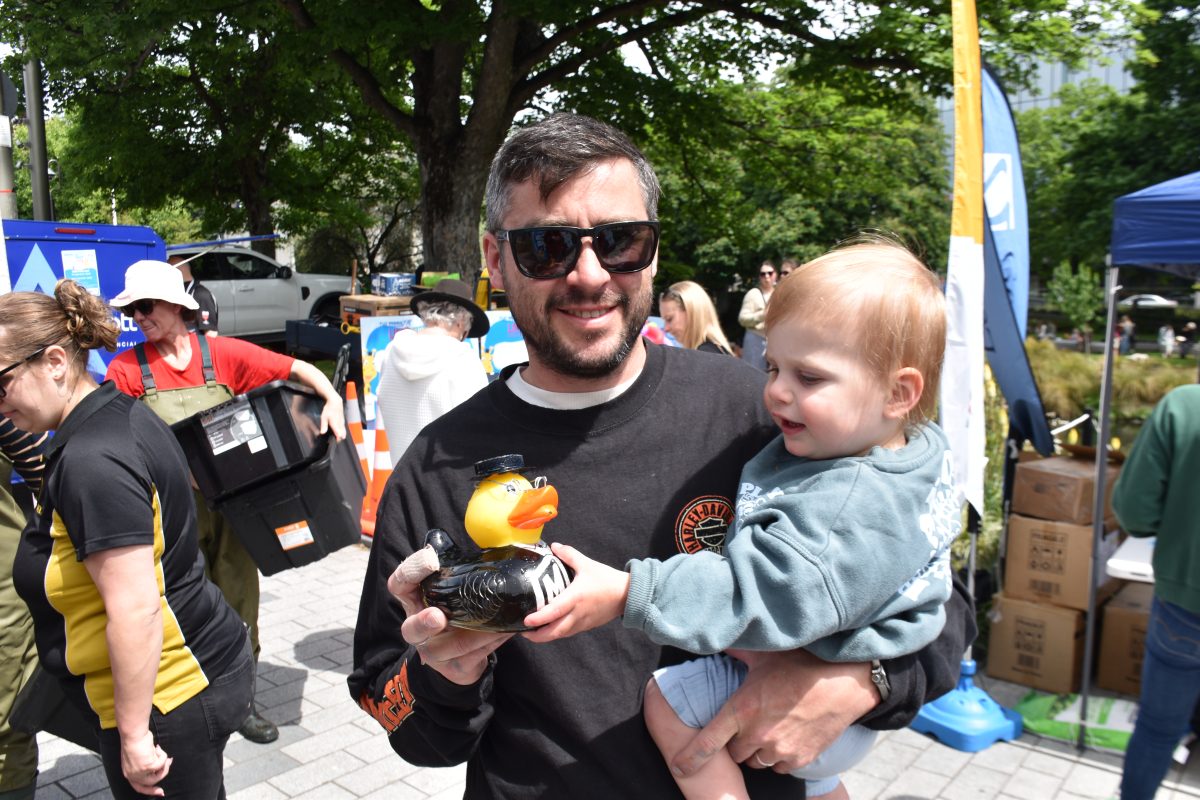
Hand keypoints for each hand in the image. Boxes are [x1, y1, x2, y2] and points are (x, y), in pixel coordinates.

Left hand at [120, 729, 171, 795]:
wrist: (133, 734)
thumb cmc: (135, 741)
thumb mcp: (138, 757)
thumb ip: (145, 764)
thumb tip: (160, 765)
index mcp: (128, 773)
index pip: (139, 787)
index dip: (150, 791)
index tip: (161, 791)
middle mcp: (132, 776)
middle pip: (151, 783)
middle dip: (163, 773)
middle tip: (169, 763)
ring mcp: (140, 772)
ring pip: (158, 775)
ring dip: (164, 764)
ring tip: (163, 753)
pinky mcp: (148, 766)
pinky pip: (162, 763)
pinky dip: (163, 755)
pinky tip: (158, 748)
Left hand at [320, 398, 346, 439]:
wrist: (335, 402)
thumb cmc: (329, 409)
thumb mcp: (324, 417)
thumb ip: (324, 425)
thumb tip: (322, 433)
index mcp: (335, 424)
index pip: (339, 434)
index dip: (338, 439)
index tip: (335, 442)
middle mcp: (340, 424)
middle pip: (342, 434)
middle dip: (339, 439)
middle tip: (335, 441)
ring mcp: (342, 422)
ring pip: (344, 432)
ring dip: (341, 435)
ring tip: (337, 438)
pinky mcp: (343, 421)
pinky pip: (344, 429)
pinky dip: (342, 432)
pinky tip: (340, 433)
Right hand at [388, 549, 511, 684]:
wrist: (458, 658)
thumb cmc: (455, 611)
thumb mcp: (449, 589)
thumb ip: (458, 569)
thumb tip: (491, 540)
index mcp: (413, 601)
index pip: (399, 584)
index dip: (411, 571)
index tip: (430, 559)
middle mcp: (417, 628)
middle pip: (411, 629)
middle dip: (425, 623)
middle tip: (439, 617)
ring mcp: (434, 652)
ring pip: (453, 646)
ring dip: (480, 633)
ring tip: (501, 623)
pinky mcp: (455, 668)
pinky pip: (476, 656)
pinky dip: (494, 642)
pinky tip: (508, 631)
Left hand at [521, 543, 629, 640]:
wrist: (627, 595)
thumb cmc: (607, 579)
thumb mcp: (587, 564)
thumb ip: (569, 554)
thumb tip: (553, 546)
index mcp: (575, 598)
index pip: (554, 611)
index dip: (539, 618)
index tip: (525, 620)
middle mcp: (577, 614)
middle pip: (554, 631)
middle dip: (537, 635)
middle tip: (522, 631)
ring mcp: (582, 622)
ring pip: (560, 635)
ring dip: (545, 637)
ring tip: (531, 632)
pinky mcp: (586, 626)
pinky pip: (568, 633)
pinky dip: (556, 633)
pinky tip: (548, 629)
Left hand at [671, 649, 875, 776]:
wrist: (843, 681)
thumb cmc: (801, 664)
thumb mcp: (764, 656)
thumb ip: (736, 653)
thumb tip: (717, 639)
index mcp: (742, 709)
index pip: (708, 742)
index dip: (690, 757)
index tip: (678, 766)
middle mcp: (757, 734)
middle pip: (734, 753)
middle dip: (737, 741)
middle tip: (750, 722)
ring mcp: (780, 749)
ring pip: (757, 761)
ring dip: (758, 750)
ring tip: (772, 726)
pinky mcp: (800, 758)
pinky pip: (780, 766)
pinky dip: (780, 756)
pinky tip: (788, 734)